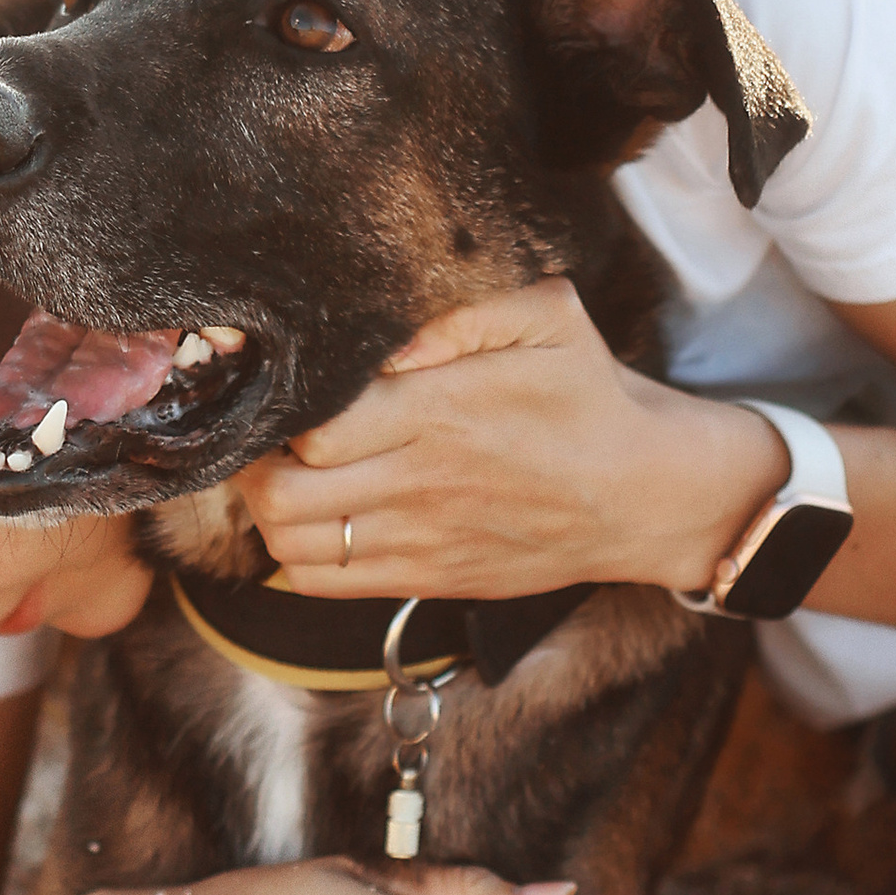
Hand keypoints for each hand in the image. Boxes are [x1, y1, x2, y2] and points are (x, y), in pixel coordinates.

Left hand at [237, 277, 783, 602]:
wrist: (643, 494)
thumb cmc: (588, 395)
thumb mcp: (548, 318)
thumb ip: (463, 311)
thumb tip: (387, 342)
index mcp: (442, 410)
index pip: (312, 426)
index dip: (278, 409)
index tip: (278, 388)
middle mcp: (421, 481)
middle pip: (281, 492)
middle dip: (252, 460)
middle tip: (260, 431)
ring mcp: (420, 539)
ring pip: (290, 544)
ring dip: (265, 509)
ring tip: (280, 471)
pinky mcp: (426, 578)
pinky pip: (323, 583)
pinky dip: (294, 555)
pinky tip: (313, 515)